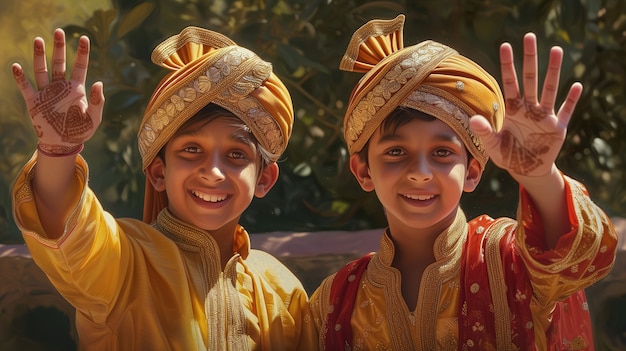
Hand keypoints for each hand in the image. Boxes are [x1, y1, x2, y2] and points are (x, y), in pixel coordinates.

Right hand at [12, 28, 103, 154]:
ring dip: (40, 55)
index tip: (85, 37)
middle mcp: (61, 87)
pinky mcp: (34, 102)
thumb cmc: (80, 131)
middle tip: (59, 31)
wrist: (63, 144)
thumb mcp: (93, 118)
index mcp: (77, 89)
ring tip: (38, 40)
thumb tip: (99, 82)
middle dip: (59, 47)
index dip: (83, 52)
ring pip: (42, 70)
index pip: (80, 66)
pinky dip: (21, 77)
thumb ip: (98, 101)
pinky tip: (16, 66)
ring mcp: (47, 93)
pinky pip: (26, 87)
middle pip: (60, 63)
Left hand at [469, 33, 582, 176]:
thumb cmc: (507, 155)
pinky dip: (571, 100)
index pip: (509, 83)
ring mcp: (544, 117)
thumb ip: (484, 132)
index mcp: (512, 110)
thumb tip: (473, 119)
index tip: (505, 46)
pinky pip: (566, 111)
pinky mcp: (558, 128)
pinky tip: (576, 85)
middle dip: (529, 59)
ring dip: (553, 71)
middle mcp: (529, 108)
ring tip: (555, 50)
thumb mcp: (492, 145)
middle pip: (530, 79)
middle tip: (529, 36)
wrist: (526, 170)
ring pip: (549, 89)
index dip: (508, 65)